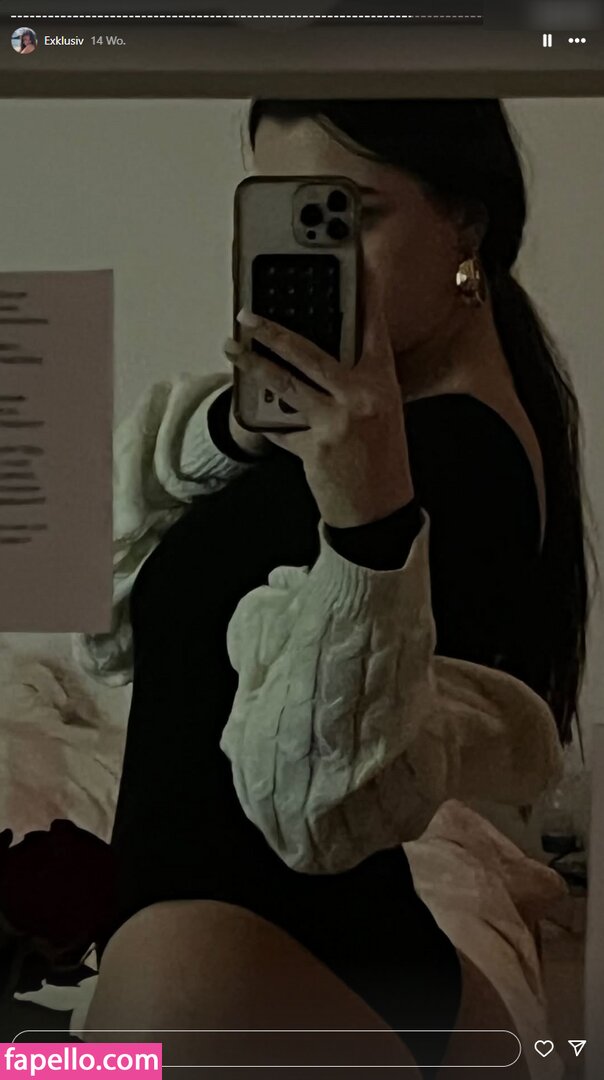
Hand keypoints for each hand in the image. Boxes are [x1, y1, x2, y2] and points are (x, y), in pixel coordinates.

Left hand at [226, 267, 414, 527]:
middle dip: (272, 329)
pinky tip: (253, 409)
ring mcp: (336, 422)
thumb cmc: (380, 461)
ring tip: (231, 347)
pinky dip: (267, 419)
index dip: (363, 289)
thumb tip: (317, 354)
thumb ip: (355, 381)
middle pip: (309, 351)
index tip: (353, 258)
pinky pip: (280, 425)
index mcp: (382, 383)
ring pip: (284, 382)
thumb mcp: (380, 412)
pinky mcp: (313, 447)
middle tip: (247, 315)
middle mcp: (361, 397)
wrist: (381, 513)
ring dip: (252, 362)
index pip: (371, 325)